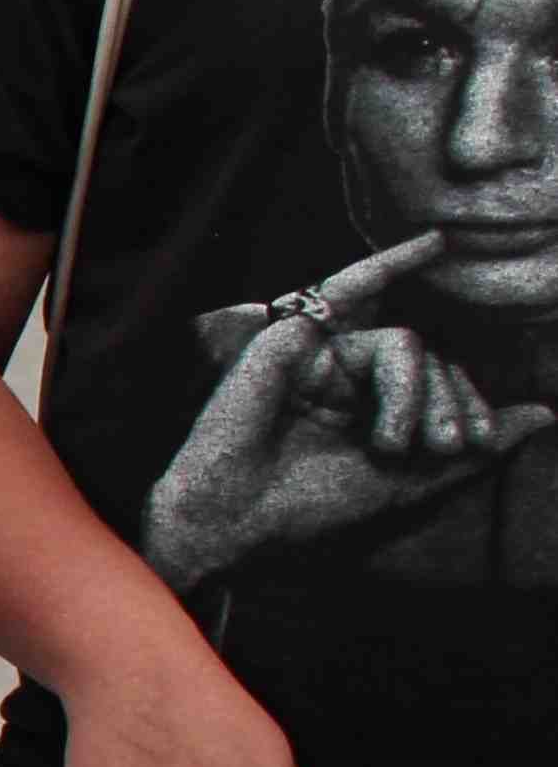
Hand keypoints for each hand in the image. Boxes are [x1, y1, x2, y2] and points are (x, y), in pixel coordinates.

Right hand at [144, 233, 551, 591]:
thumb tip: (544, 415)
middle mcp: (348, 384)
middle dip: (450, 402)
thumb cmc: (309, 512)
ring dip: (415, 392)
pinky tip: (437, 244)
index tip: (468, 448)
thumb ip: (474, 452)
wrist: (239, 521)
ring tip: (390, 442)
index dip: (469, 409)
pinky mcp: (293, 339)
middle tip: (443, 446)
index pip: (444, 388)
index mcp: (371, 419)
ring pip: (405, 346)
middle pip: (434, 362)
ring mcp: (320, 358)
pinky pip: (356, 292)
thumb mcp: (411, 486)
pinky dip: (395, 261)